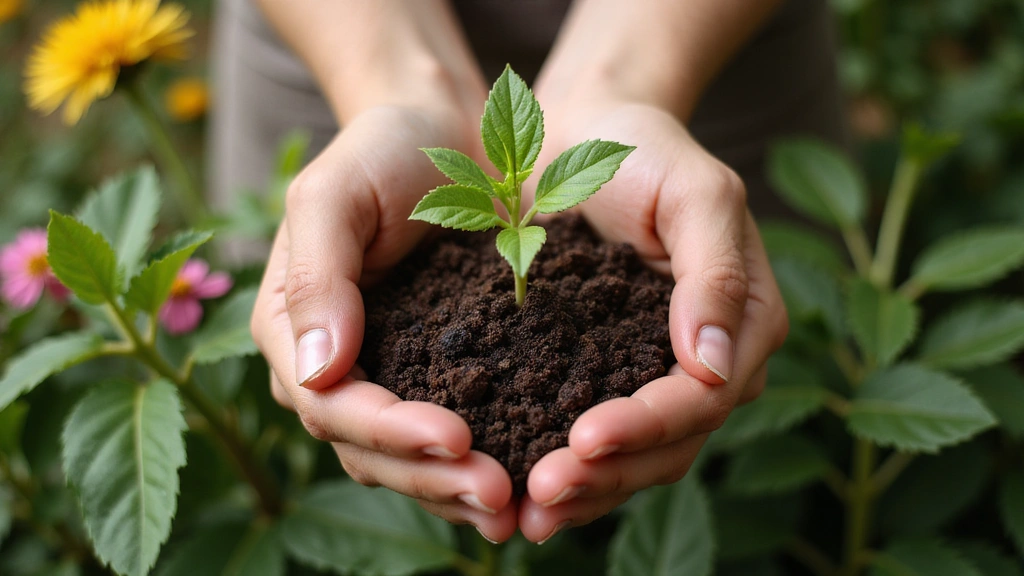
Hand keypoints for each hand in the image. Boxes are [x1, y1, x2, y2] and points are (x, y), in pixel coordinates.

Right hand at [250, 105, 518, 541]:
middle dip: (431, 477)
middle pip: (371, 450)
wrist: (442, 133)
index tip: (457, 436)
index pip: (333, 406)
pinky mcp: (437, 374)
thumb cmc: (382, 150)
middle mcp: (334, 369)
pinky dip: (482, 463)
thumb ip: (317, 277)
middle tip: (498, 494)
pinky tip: (527, 481)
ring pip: (410, 461)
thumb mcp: (333, 194)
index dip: (390, 432)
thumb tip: (316, 371)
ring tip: (516, 507)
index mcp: (293, 332)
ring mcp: (386, 377)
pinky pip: (451, 437)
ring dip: (457, 489)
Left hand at [518, 100, 788, 541]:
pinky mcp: (607, 374)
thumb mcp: (694, 193)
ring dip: (587, 490)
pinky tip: (522, 493)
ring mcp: (657, 374)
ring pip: (636, 458)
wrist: (583, 134)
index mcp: (746, 321)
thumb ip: (714, 274)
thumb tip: (713, 367)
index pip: (703, 398)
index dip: (647, 426)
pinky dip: (567, 468)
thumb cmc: (643, 149)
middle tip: (543, 493)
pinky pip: (597, 437)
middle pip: (670, 444)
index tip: (583, 440)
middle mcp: (710, 362)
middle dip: (609, 475)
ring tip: (528, 513)